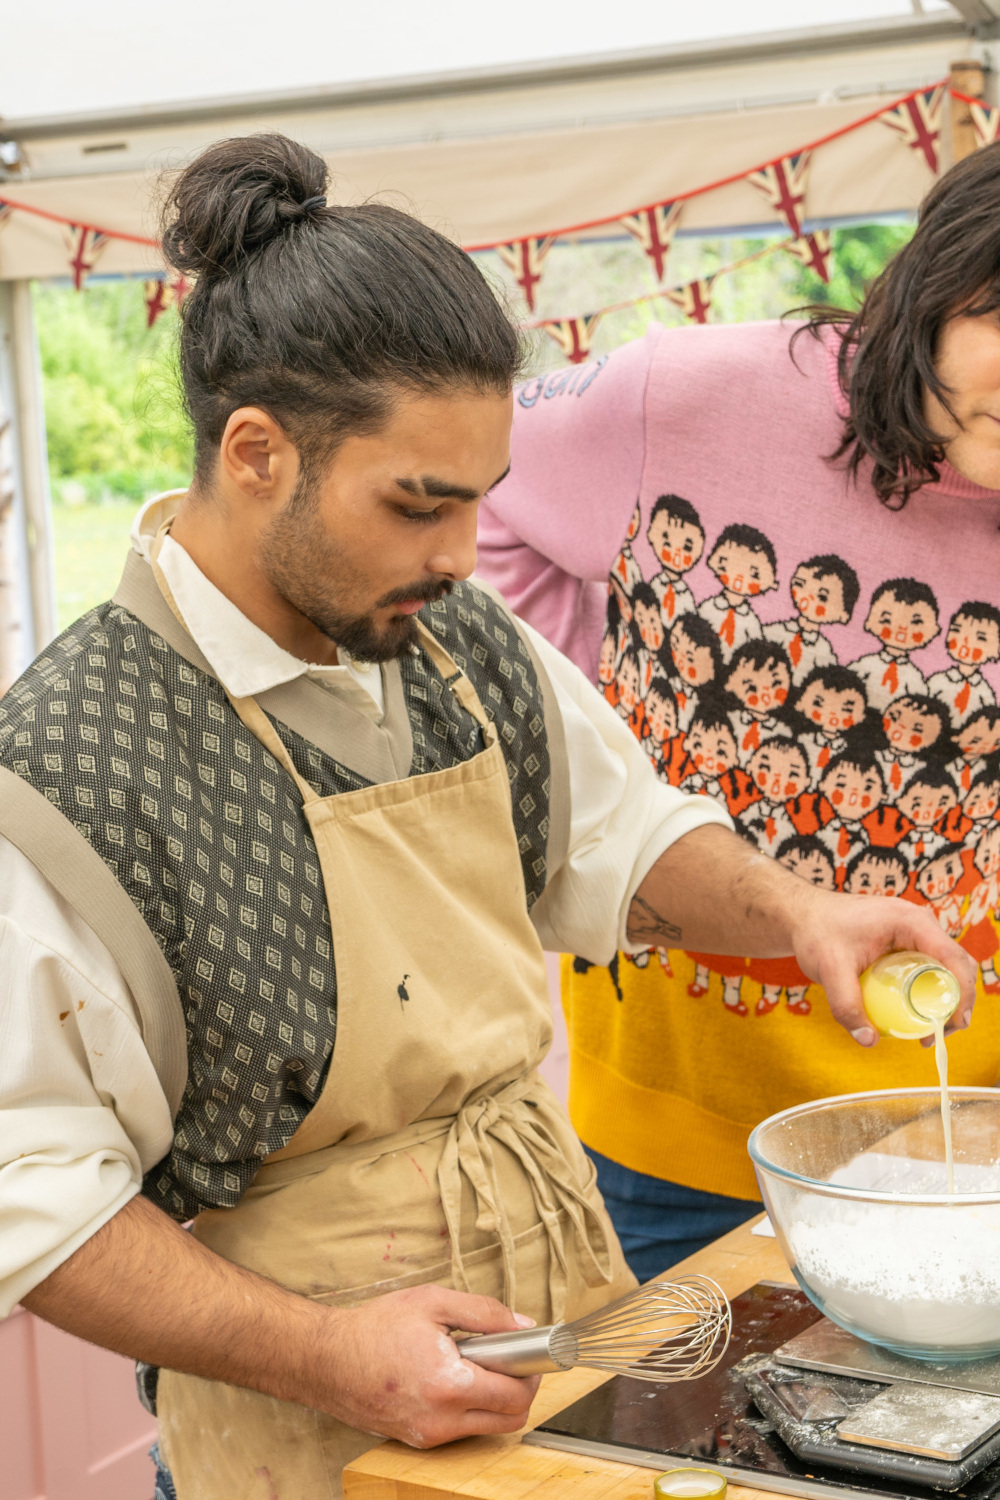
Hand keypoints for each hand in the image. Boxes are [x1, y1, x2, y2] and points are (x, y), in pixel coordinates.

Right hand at [312, 1285, 540, 1447]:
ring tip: (476, 1365)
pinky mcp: (419, 1441)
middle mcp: (442, 1420)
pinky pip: (463, 1429)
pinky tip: (453, 1378)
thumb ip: (485, 1313)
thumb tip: (524, 1326)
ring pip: (489, 1427)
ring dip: (496, 1400)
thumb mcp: (433, 1303)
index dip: (531, 1372)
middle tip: (509, 1358)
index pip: (516, 1394)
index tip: (531, 1354)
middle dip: (520, 1388)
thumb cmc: (375, 1328)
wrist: (327, 1360)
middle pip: (511, 1419)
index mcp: (449, 1385)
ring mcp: (430, 1435)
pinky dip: (471, 1407)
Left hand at [789, 887, 976, 1046]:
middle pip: (955, 966)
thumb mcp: (829, 968)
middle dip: (955, 1002)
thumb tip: (868, 1040)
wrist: (804, 916)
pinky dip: (928, 993)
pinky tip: (915, 1017)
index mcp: (910, 922)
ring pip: (945, 969)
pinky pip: (928, 969)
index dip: (962, 991)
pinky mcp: (906, 944)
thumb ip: (846, 1004)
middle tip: (939, 1034)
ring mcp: (914, 934)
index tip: (956, 1021)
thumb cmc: (816, 931)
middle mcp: (919, 925)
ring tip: (927, 1032)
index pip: (952, 957)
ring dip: (944, 1000)